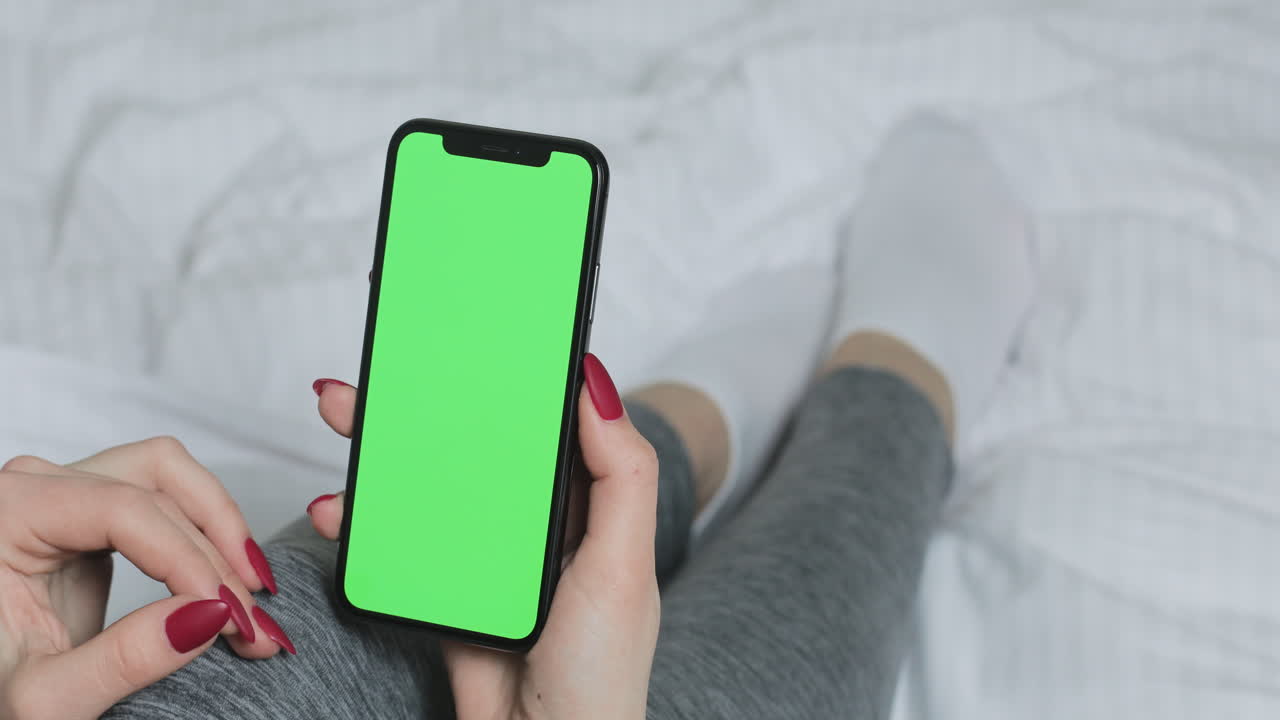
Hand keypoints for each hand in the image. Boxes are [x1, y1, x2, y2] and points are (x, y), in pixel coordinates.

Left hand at [0, 438, 284, 718]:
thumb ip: (121, 660)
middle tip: (250, 618)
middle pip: (158, 482)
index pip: (123, 509)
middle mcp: (37, 486)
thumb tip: (208, 615)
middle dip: (216, 550)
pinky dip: (209, 534)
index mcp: (7, 512)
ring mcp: (69, 492)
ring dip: (222, 530)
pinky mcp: (97, 514)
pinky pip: (170, 500)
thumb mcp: (43, 696)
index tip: (227, 614)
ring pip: (174, 477)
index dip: (186, 557)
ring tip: (254, 592)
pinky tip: (234, 580)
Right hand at [309, 353, 658, 719]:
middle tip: (388, 367)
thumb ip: (621, 475)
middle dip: (433, 402)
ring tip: (345, 416)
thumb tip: (597, 383)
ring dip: (385, 452)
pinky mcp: (444, 585)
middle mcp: (535, 520)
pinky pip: (399, 541)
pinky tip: (339, 509)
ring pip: (431, 483)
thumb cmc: (602, 673)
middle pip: (478, 442)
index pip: (551, 421)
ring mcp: (486, 553)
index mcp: (587, 503)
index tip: (481, 330)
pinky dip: (365, 522)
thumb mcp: (623, 566)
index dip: (518, 375)